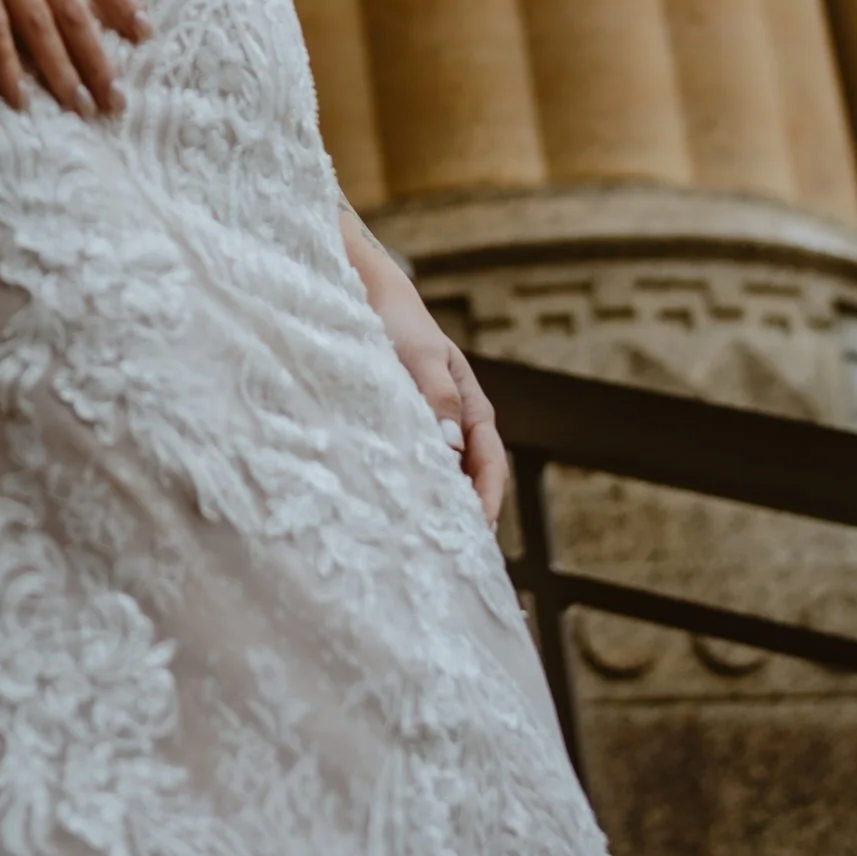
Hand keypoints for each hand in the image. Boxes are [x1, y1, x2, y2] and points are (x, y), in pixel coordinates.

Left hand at [339, 208, 506, 525]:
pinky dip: (412, 490)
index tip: (479, 532)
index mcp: (472, 408)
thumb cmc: (397, 323)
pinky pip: (413, 466)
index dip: (488, 501)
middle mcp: (456, 423)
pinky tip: (392, 511)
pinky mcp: (400, 428)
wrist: (366, 296)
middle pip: (470, 479)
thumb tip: (453, 447)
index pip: (490, 464)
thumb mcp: (420, 357)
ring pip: (441, 477)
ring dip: (437, 508)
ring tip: (422, 546)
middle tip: (452, 559)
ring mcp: (429, 428)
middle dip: (466, 517)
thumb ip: (437, 396)